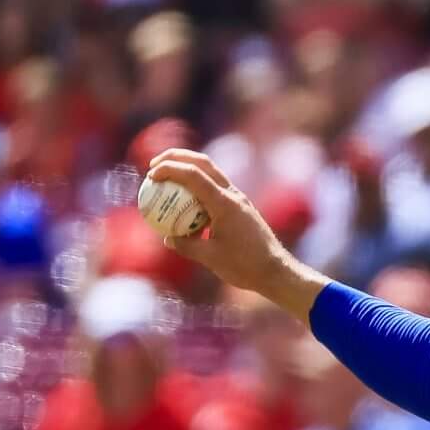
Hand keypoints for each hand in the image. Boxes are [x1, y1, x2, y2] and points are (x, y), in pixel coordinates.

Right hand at [142, 148, 327, 319]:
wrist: (277, 272)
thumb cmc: (245, 266)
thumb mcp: (210, 258)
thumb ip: (186, 245)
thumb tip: (168, 238)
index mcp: (224, 203)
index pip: (192, 174)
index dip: (169, 169)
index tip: (151, 175)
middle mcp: (233, 195)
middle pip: (202, 162)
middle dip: (176, 157)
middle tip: (155, 165)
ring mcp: (239, 199)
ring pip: (211, 172)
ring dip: (188, 169)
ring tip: (168, 179)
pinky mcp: (242, 207)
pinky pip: (217, 189)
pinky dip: (199, 187)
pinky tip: (187, 202)